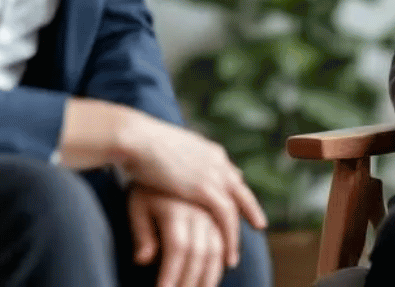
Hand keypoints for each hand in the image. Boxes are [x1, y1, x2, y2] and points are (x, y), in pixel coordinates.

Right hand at [58, 99, 266, 265]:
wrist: (136, 139)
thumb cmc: (139, 144)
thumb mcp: (165, 152)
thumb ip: (175, 162)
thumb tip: (168, 168)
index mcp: (206, 149)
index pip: (228, 172)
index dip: (234, 189)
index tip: (239, 202)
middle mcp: (216, 160)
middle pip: (238, 188)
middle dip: (248, 208)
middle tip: (258, 224)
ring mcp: (213, 173)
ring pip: (234, 208)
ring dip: (235, 234)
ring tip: (233, 256)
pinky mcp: (206, 187)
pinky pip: (226, 217)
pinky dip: (229, 237)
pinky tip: (228, 254)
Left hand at [129, 187, 228, 286]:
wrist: (157, 147)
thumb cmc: (142, 182)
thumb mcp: (135, 205)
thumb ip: (142, 234)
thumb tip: (143, 262)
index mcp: (175, 206)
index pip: (178, 249)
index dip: (172, 275)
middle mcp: (198, 204)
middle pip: (202, 251)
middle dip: (193, 281)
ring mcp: (212, 201)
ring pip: (220, 242)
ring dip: (215, 271)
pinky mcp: (221, 196)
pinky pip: (230, 226)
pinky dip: (229, 247)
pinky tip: (226, 262)